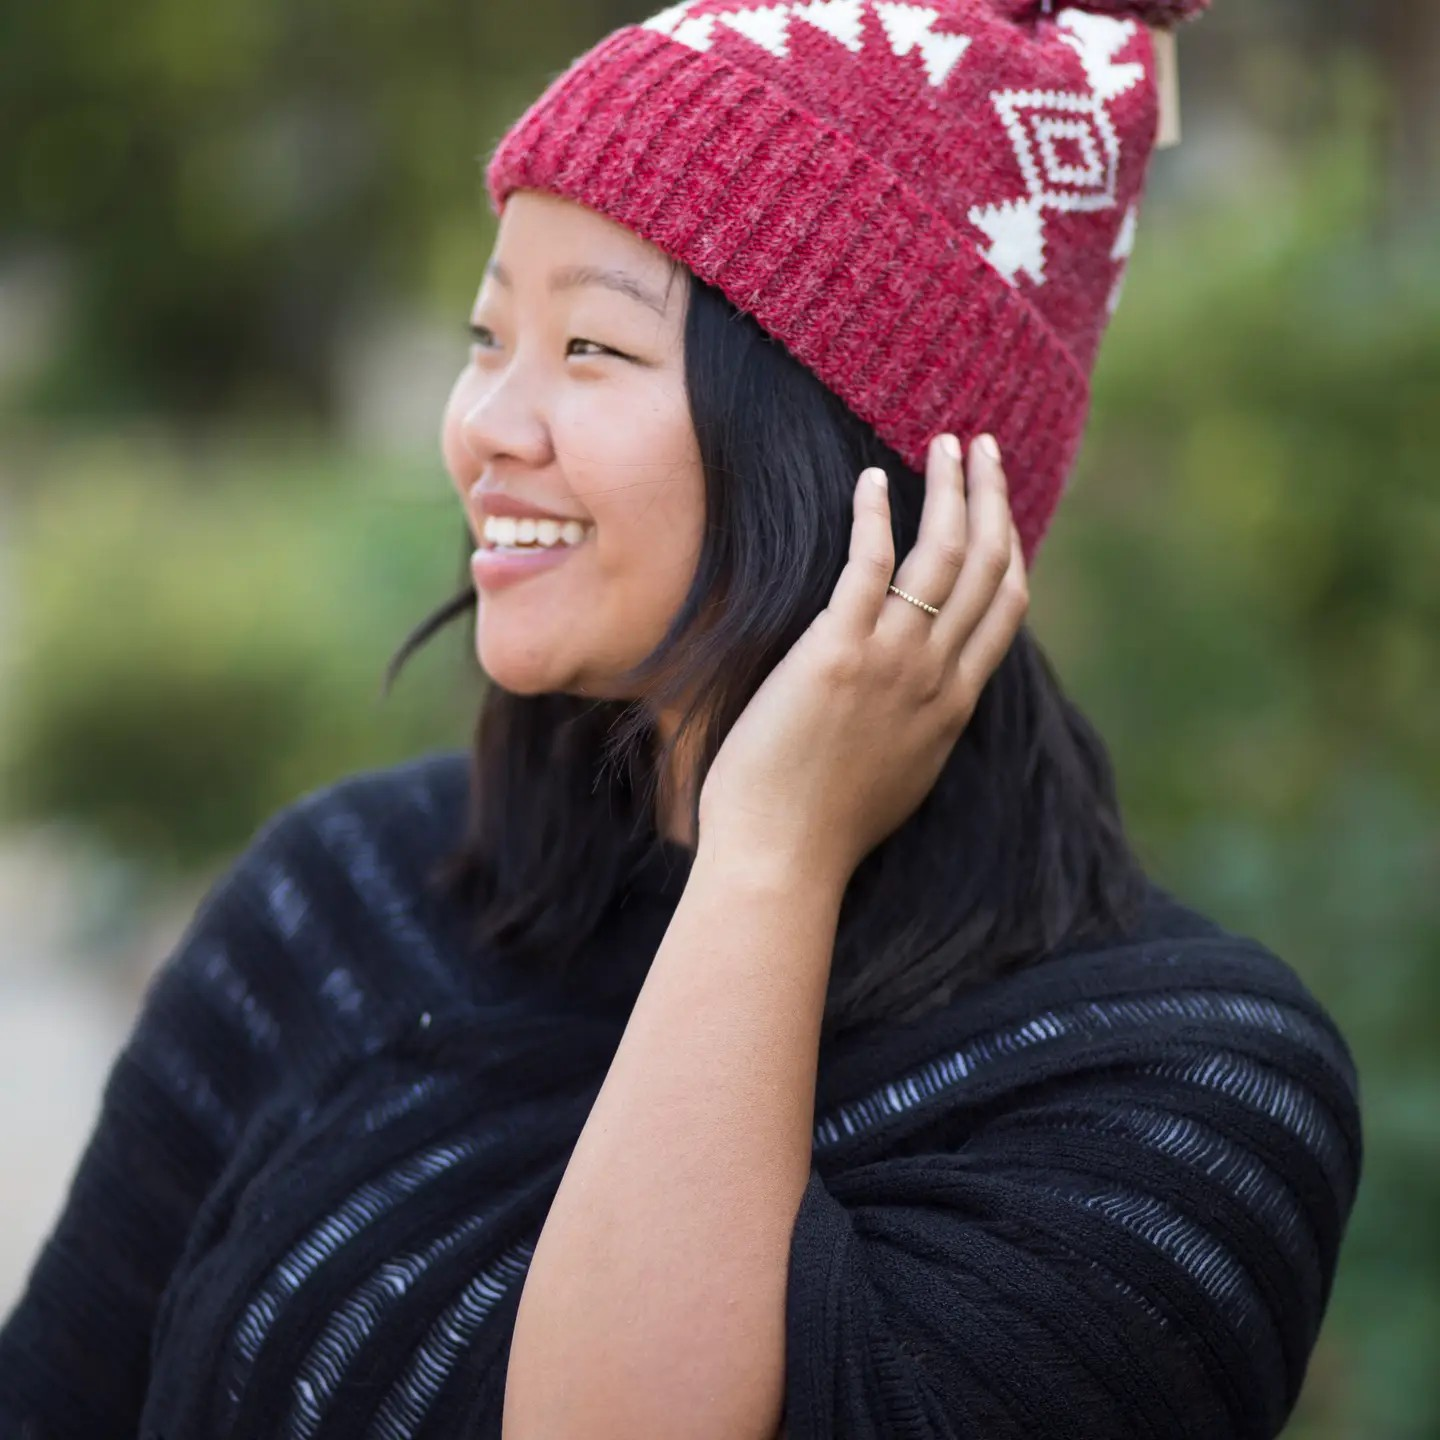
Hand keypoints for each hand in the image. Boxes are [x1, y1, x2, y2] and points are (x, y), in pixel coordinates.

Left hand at [695, 432, 1027, 887]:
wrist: (784, 859)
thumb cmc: (824, 828)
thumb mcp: (900, 775)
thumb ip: (918, 725)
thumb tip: (921, 698)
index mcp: (954, 705)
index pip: (1005, 607)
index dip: (1009, 546)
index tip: (1001, 507)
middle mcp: (937, 676)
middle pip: (986, 566)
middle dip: (990, 498)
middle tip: (982, 448)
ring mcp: (893, 663)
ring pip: (943, 554)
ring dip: (950, 489)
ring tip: (947, 443)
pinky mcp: (837, 653)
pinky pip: (870, 565)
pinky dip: (876, 516)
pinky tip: (873, 482)